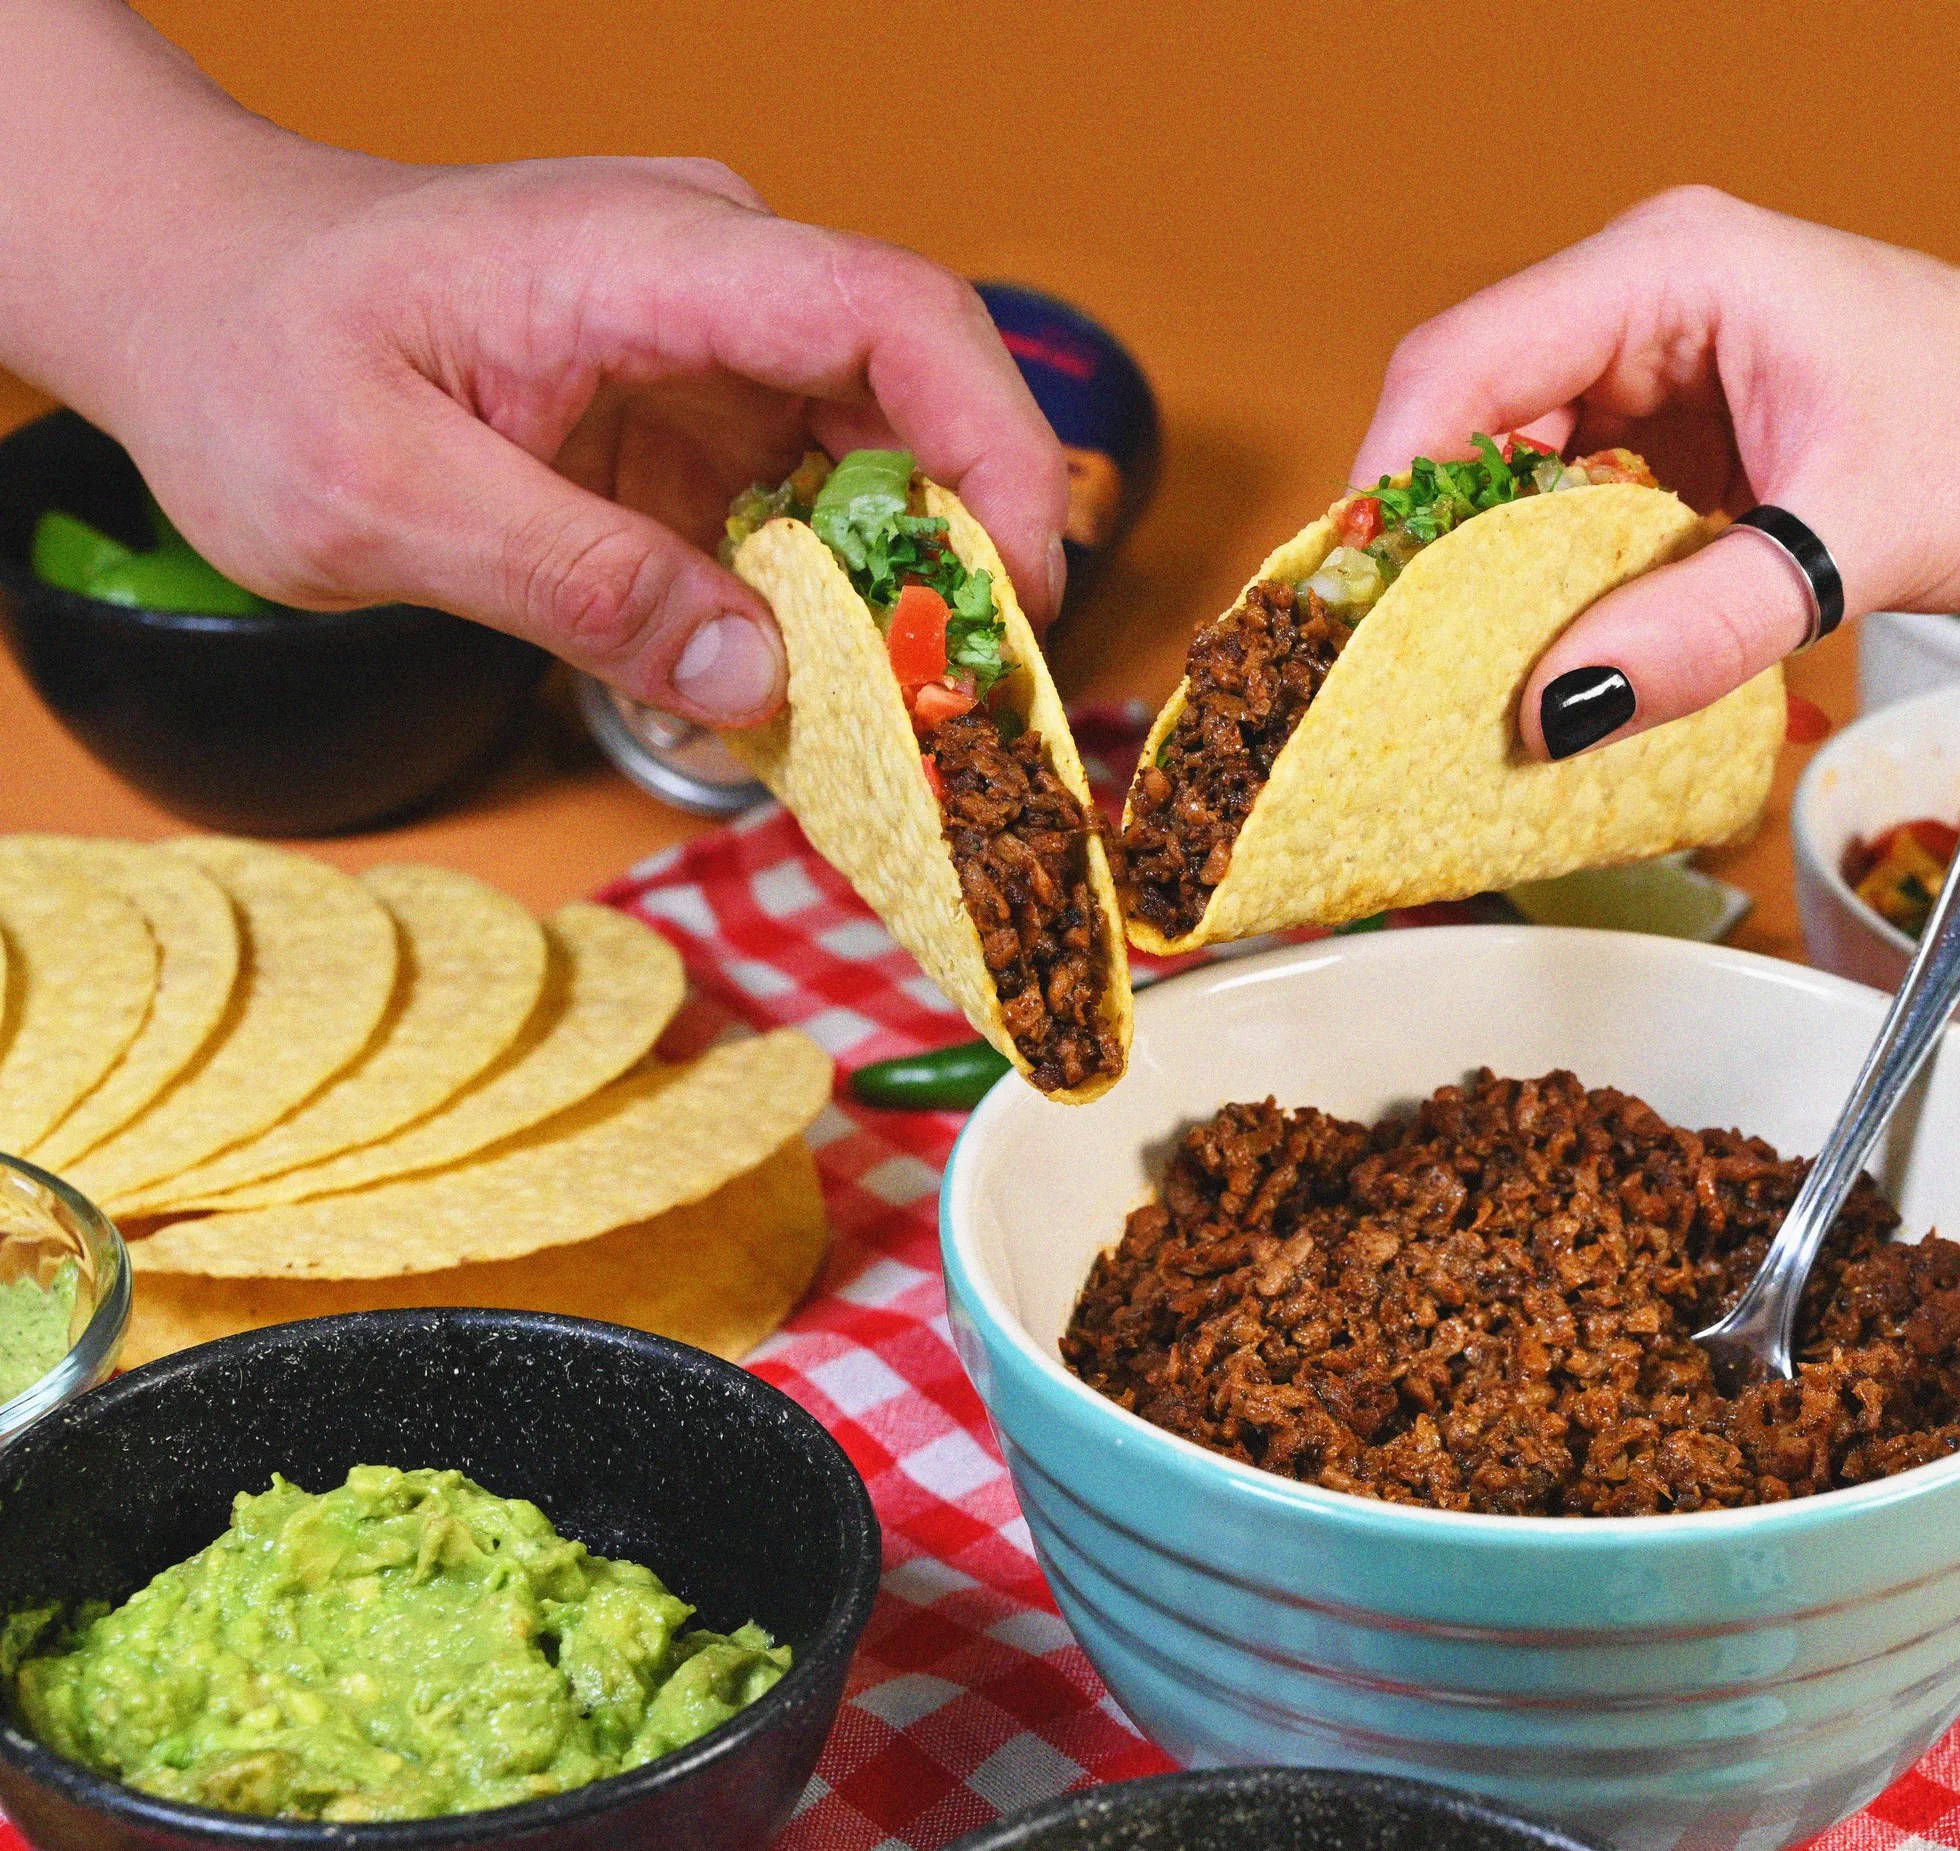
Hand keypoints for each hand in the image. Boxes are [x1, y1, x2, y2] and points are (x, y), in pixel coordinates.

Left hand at [51, 139, 1066, 726]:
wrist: (182, 291)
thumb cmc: (250, 354)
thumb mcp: (377, 498)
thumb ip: (575, 586)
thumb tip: (760, 683)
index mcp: (642, 255)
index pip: (893, 318)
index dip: (996, 452)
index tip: (1019, 595)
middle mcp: (709, 283)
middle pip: (920, 403)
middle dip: (965, 562)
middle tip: (968, 713)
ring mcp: (712, 352)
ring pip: (878, 473)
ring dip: (897, 604)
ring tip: (893, 730)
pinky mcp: (696, 423)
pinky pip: (806, 518)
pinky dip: (823, 616)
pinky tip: (808, 704)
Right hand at [1355, 187, 1959, 756]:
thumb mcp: (1855, 542)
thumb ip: (1700, 627)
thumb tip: (1555, 706)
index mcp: (1668, 271)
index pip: (1458, 366)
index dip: (1387, 488)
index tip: (1358, 611)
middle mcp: (1647, 305)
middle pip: (1470, 426)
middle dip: (1435, 554)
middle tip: (1409, 679)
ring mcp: (1666, 370)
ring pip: (1522, 480)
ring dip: (1502, 585)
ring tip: (1480, 689)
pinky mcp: (1695, 438)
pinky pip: (1587, 515)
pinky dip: (1570, 594)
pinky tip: (1572, 668)